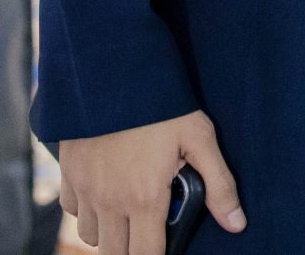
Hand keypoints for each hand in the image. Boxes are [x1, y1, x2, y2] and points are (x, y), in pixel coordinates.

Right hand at [58, 110, 244, 251]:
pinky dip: (87, 210)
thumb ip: (219, 184)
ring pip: (91, 236)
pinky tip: (105, 191)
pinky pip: (72, 210)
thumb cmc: (161, 104)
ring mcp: (85, 188)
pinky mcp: (68, 172)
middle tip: (149, 229)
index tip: (165, 249)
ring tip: (129, 210)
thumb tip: (236, 224)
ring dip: (109, 232)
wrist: (114, 68)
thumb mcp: (199, 137)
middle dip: (133, 248)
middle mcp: (110, 201)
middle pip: (115, 253)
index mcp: (144, 198)